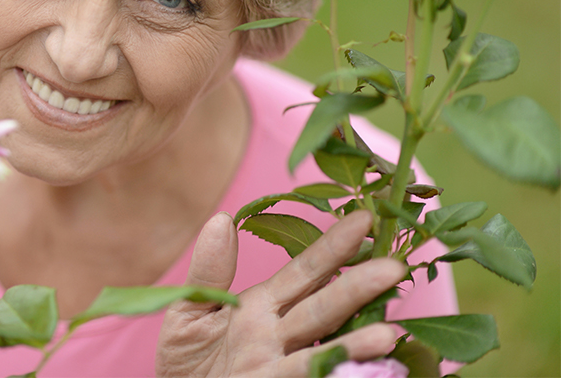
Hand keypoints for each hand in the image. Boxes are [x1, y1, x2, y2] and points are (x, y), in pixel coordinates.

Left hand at [156, 210, 405, 376]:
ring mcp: (278, 369)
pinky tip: (357, 371)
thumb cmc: (187, 360)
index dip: (332, 247)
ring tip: (388, 334)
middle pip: (324, 308)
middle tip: (395, 266)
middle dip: (358, 288)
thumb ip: (209, 270)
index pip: (304, 272)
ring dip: (354, 346)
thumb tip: (221, 219)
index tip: (362, 218)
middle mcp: (279, 336)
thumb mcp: (190, 310)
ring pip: (322, 353)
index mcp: (262, 306)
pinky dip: (332, 374)